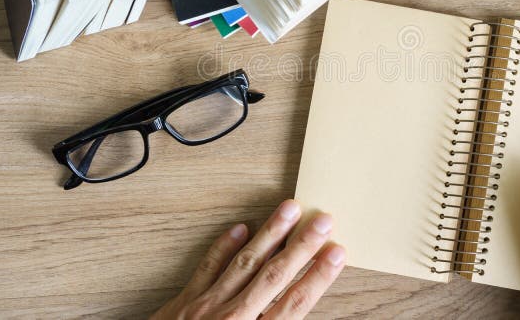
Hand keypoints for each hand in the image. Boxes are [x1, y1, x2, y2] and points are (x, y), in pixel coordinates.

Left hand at [152, 200, 345, 319]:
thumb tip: (295, 311)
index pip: (294, 304)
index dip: (318, 277)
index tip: (336, 253)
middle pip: (274, 277)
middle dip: (302, 246)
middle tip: (323, 220)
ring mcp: (206, 308)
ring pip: (245, 263)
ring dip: (270, 234)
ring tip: (288, 210)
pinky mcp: (183, 303)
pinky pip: (207, 267)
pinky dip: (224, 247)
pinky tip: (240, 228)